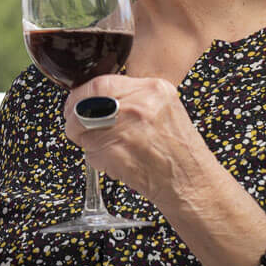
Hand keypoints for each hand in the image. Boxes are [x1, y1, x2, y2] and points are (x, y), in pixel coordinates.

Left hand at [61, 74, 215, 207]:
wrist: (191, 183)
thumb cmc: (180, 152)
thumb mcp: (165, 109)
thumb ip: (135, 98)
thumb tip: (97, 98)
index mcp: (152, 89)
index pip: (100, 82)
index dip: (81, 96)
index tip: (77, 104)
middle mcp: (140, 104)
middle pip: (85, 102)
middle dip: (74, 116)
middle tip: (76, 126)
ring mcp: (127, 128)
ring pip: (84, 128)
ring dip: (86, 141)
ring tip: (106, 149)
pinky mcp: (117, 152)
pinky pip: (91, 151)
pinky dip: (96, 159)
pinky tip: (115, 163)